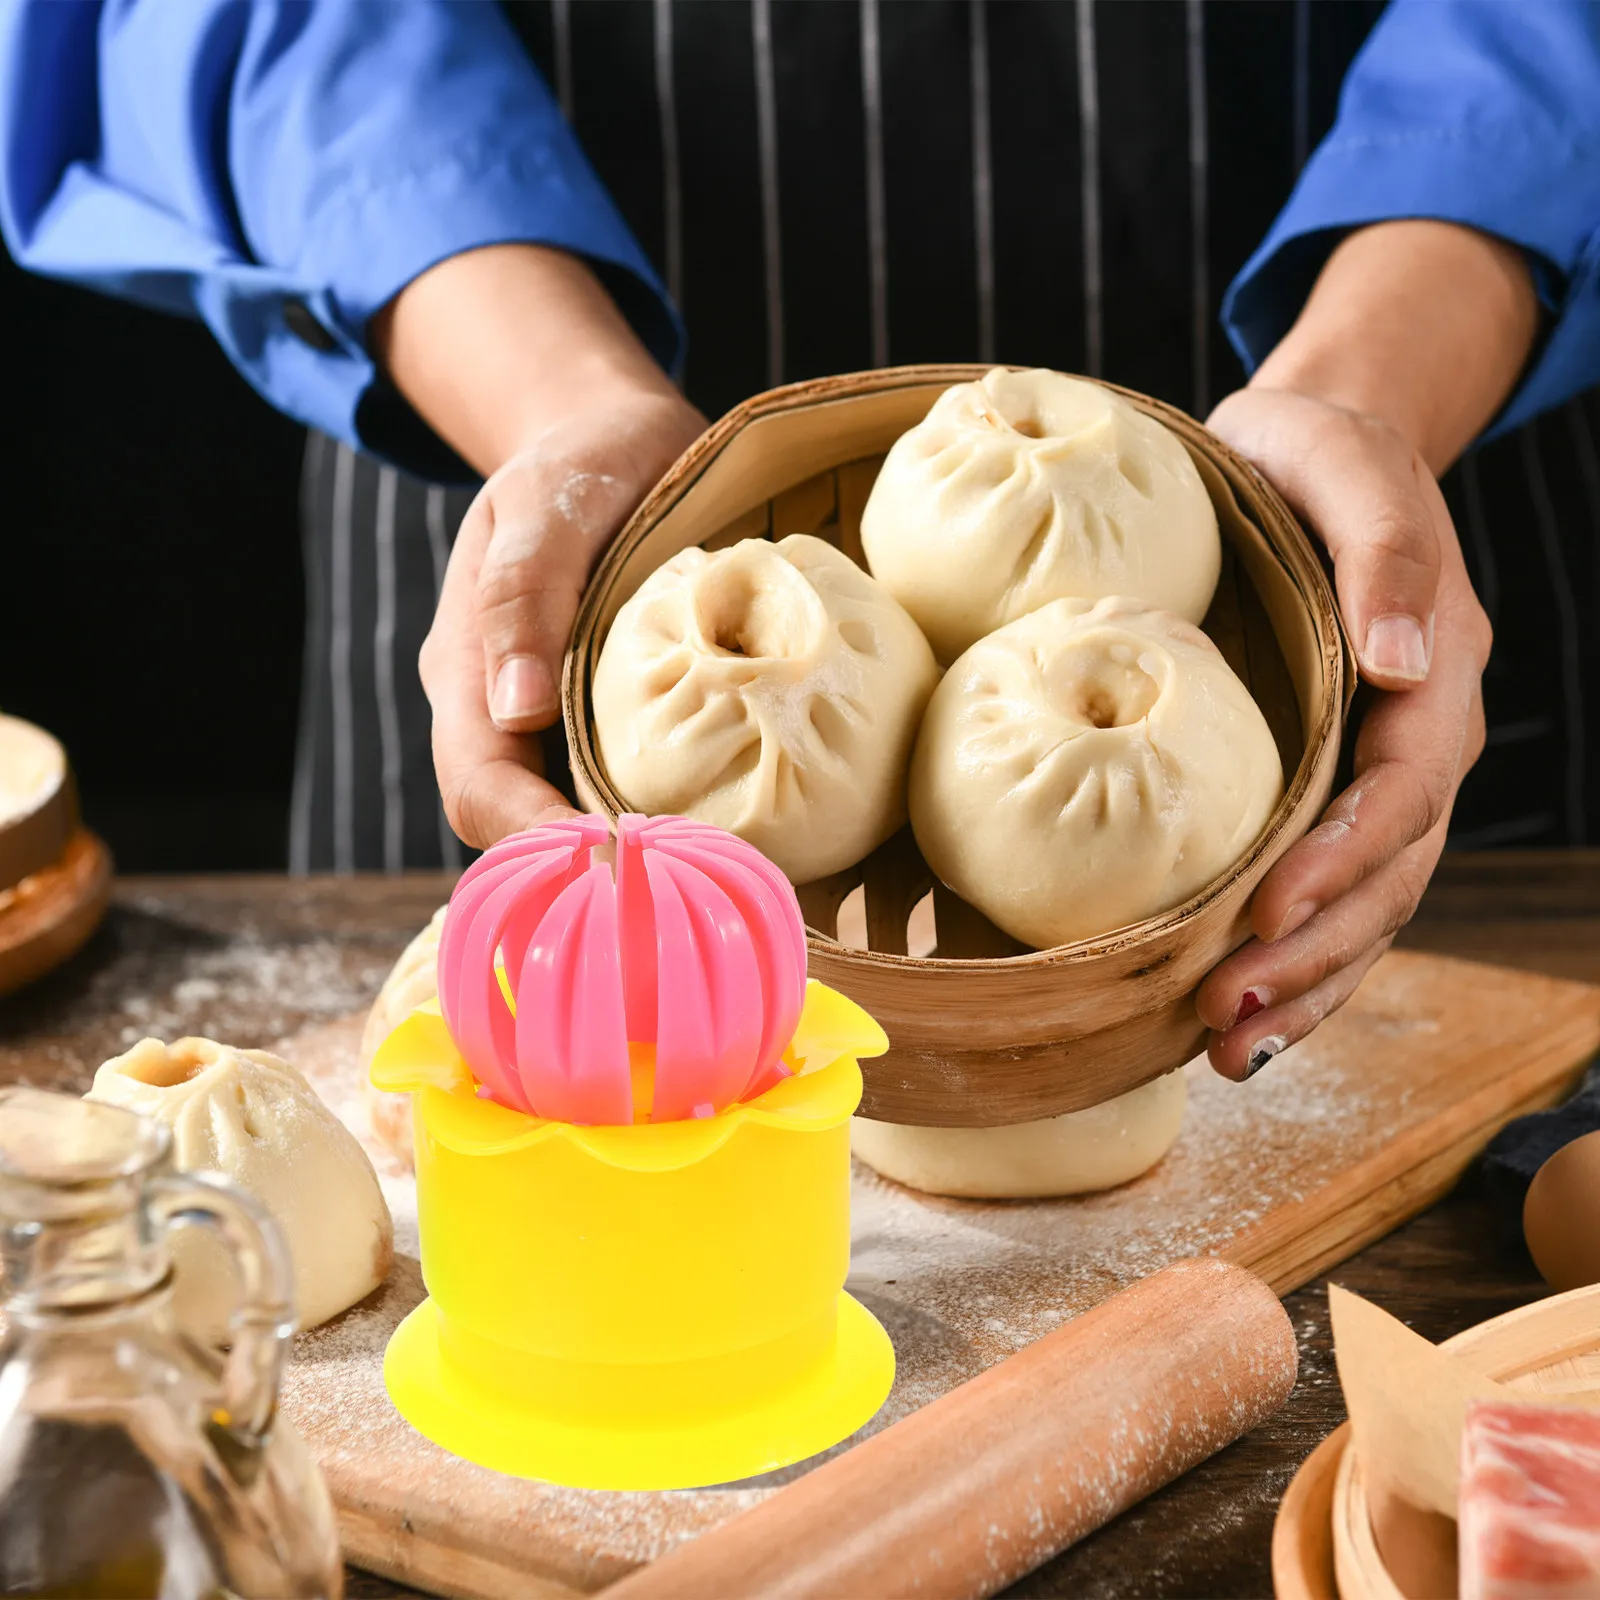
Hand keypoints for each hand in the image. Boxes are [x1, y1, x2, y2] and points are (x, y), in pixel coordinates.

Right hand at [371, 243, 704, 848]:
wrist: (608, 437)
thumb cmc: (579, 460)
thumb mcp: (545, 501)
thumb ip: (523, 594)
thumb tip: (516, 709)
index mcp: (466, 671)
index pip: (482, 789)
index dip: (541, 837)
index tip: (624, 860)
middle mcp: (498, 713)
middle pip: (517, 828)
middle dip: (586, 869)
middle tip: (682, 888)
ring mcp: (546, 724)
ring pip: (563, 819)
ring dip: (623, 856)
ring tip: (704, 875)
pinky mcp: (597, 720)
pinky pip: (610, 789)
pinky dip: (652, 819)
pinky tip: (712, 834)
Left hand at [1191, 220, 1535, 1077]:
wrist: (1303, 456)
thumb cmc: (1316, 456)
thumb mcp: (1350, 469)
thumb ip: (1387, 558)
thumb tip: (1411, 660)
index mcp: (1436, 681)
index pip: (1397, 796)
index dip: (1338, 863)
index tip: (1263, 911)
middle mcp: (1417, 747)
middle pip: (1384, 879)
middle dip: (1310, 955)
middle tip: (1225, 1016)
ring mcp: (1378, 781)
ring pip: (1364, 911)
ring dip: (1303, 986)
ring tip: (1228, 1049)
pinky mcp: (1329, 797)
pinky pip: (1329, 898)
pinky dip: (1294, 963)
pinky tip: (1239, 1019)